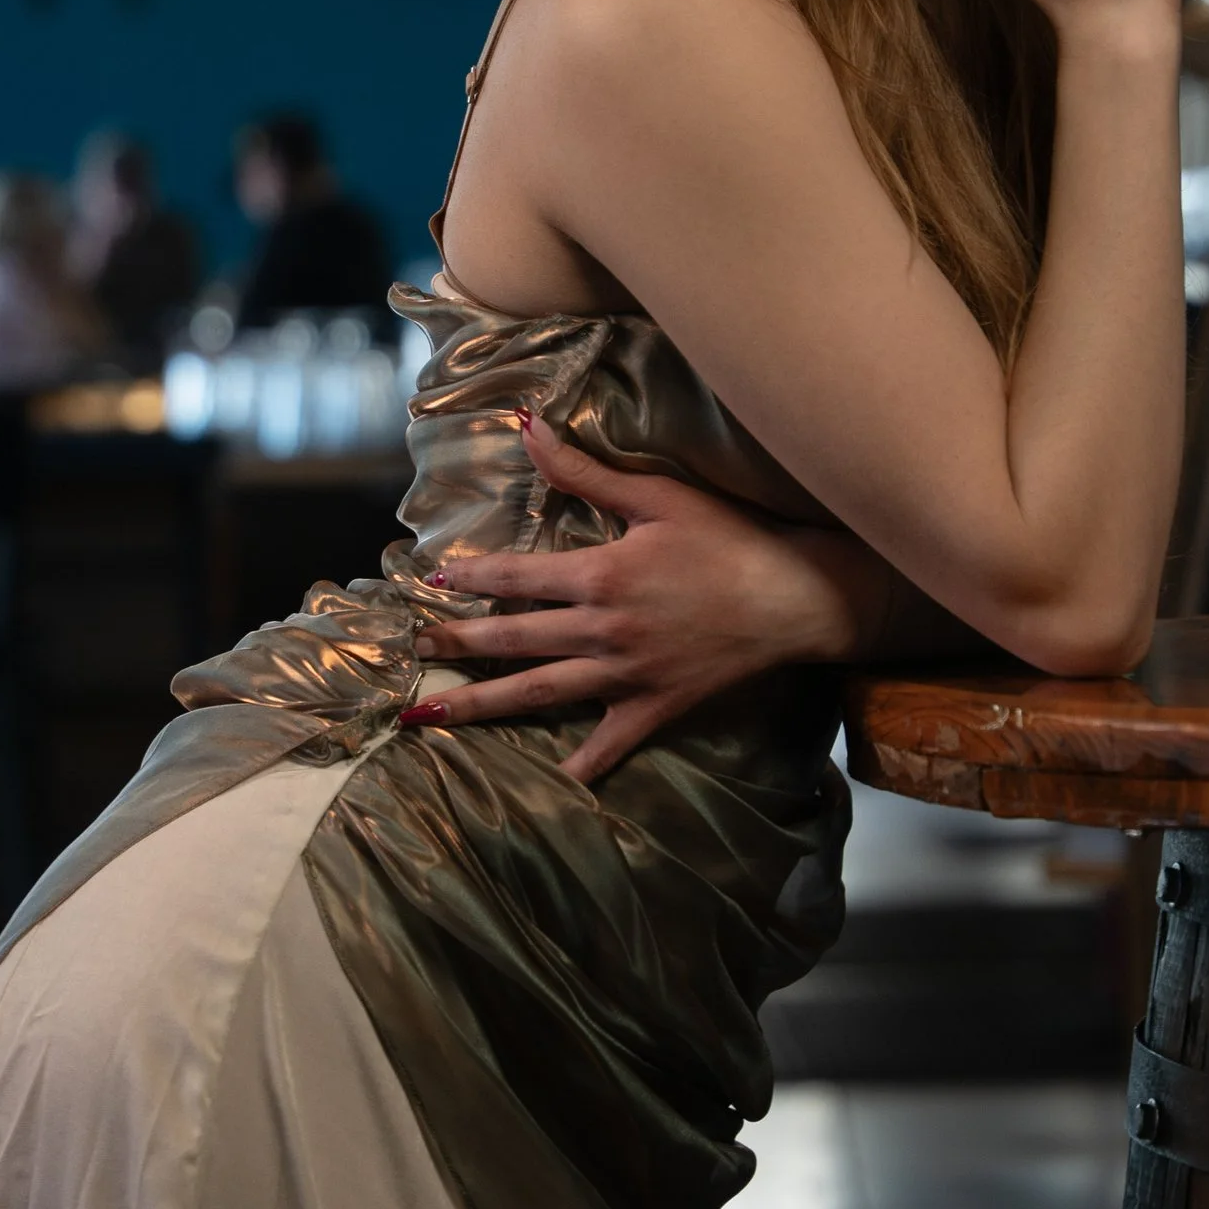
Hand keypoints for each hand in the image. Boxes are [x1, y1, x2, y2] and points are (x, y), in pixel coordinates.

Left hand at [406, 415, 858, 782]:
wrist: (795, 598)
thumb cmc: (732, 538)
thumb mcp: (658, 495)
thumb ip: (586, 471)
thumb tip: (527, 429)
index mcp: (601, 575)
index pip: (517, 576)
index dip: (472, 578)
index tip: (435, 583)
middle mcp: (603, 630)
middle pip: (513, 640)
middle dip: (457, 644)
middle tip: (413, 651)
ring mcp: (626, 675)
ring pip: (538, 693)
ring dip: (480, 704)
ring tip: (429, 714)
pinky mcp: (655, 706)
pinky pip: (610, 743)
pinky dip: (584, 763)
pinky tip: (556, 779)